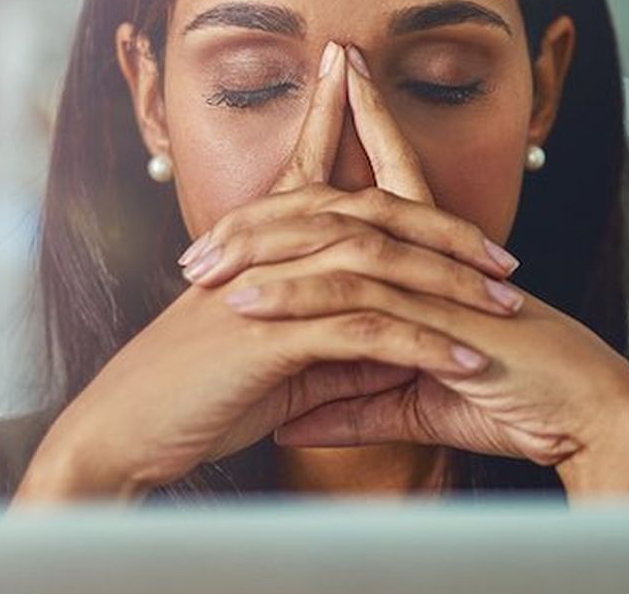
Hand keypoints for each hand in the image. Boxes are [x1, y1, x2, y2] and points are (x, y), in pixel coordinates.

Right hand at [14, 42, 521, 504]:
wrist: (122, 432)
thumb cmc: (193, 398)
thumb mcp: (279, 360)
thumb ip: (334, 338)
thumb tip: (401, 339)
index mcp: (263, 244)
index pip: (343, 195)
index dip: (411, 198)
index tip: (477, 236)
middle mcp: (266, 249)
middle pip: (375, 216)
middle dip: (448, 235)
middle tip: (506, 262)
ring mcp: (267, 285)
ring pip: (378, 265)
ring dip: (450, 288)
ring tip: (506, 311)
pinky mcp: (269, 334)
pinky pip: (365, 329)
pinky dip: (422, 343)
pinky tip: (466, 360)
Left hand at [219, 45, 628, 496]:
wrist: (586, 418)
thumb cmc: (519, 407)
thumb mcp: (418, 406)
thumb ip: (354, 406)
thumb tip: (291, 418)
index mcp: (434, 267)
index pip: (376, 198)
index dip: (318, 182)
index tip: (254, 196)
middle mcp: (433, 259)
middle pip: (339, 210)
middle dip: (267, 216)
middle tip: (203, 238)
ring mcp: (437, 280)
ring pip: (337, 247)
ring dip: (264, 256)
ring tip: (203, 270)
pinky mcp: (441, 314)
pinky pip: (359, 300)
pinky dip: (299, 302)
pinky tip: (249, 307)